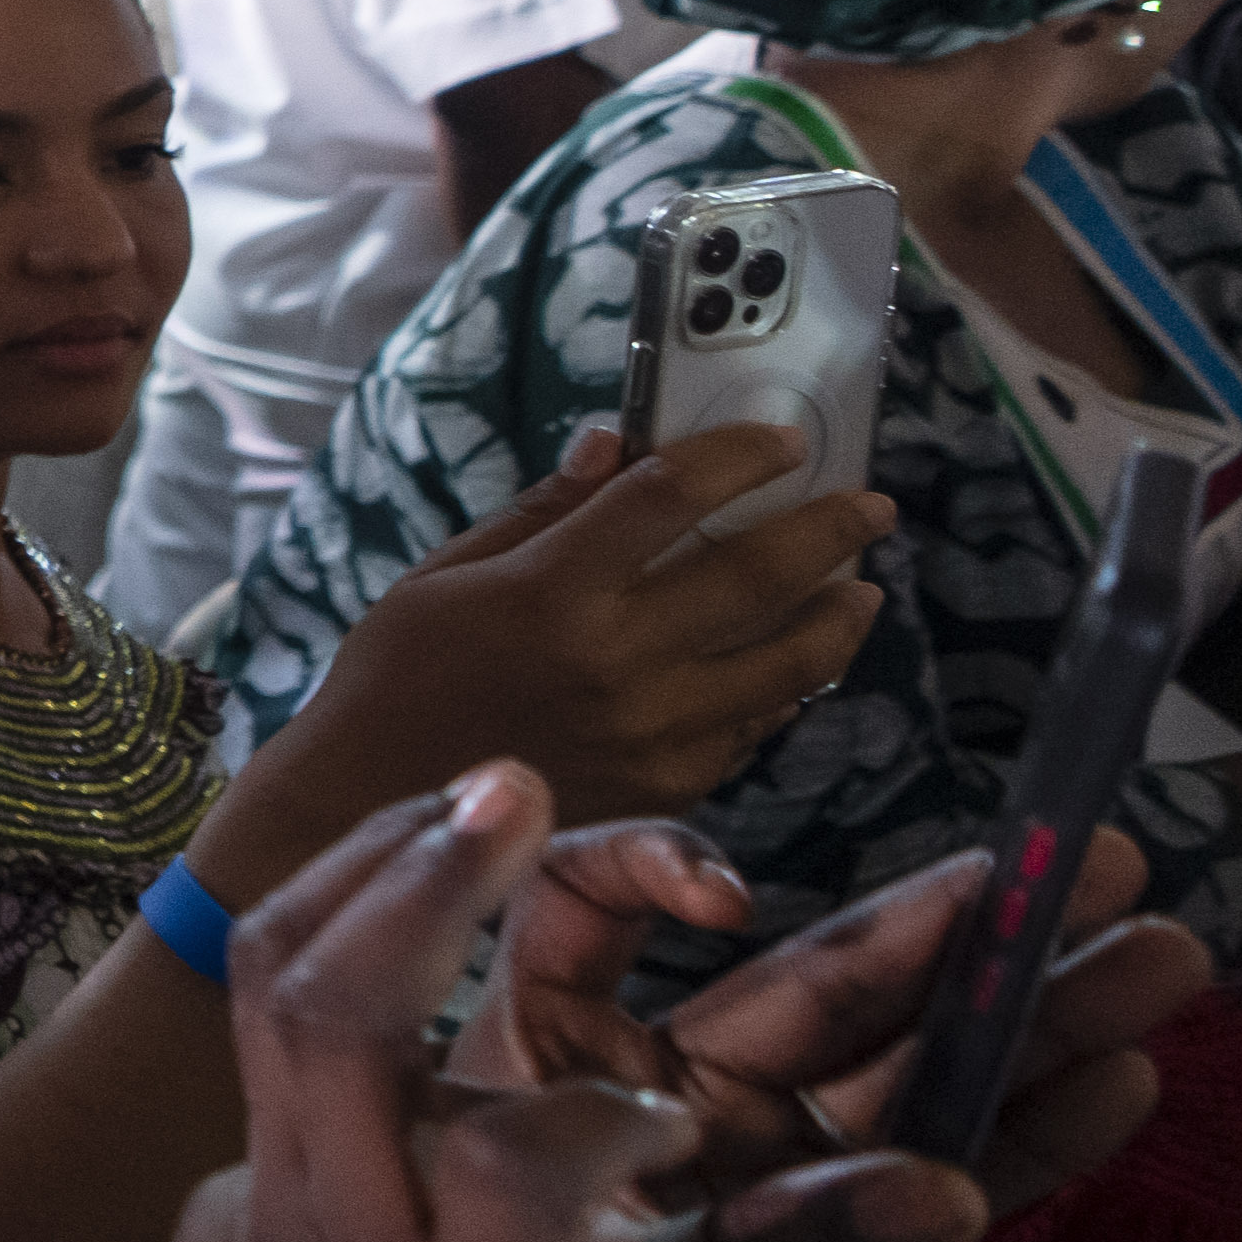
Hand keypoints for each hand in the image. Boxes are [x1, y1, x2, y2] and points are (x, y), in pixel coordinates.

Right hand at [29, 772, 675, 1241]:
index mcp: (237, 1229)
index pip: (288, 1045)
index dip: (355, 930)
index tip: (426, 867)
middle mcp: (278, 1213)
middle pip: (291, 976)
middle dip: (389, 862)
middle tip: (496, 780)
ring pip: (370, 1017)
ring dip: (460, 902)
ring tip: (553, 825)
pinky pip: (532, 1164)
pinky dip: (605, 1118)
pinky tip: (672, 1122)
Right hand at [266, 420, 891, 831]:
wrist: (372, 801)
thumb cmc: (398, 673)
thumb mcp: (445, 572)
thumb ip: (543, 510)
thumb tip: (620, 444)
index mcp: (549, 589)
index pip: (671, 493)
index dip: (740, 456)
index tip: (786, 440)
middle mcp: (612, 658)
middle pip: (758, 574)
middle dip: (830, 528)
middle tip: (869, 506)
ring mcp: (649, 729)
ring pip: (787, 661)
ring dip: (839, 615)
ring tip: (859, 589)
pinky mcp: (664, 785)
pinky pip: (755, 727)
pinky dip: (787, 688)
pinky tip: (795, 664)